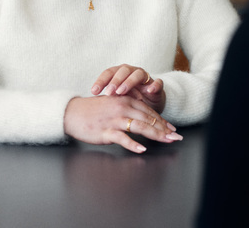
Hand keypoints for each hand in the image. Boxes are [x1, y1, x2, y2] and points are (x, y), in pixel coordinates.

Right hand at [64, 95, 181, 153]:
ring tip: (166, 140)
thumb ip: (128, 109)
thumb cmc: (93, 110)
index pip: (148, 111)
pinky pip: (122, 138)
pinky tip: (142, 149)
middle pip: (147, 119)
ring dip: (155, 134)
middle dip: (164, 129)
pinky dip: (133, 144)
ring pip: (139, 127)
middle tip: (176, 137)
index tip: (172, 129)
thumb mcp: (113, 104)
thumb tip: (143, 118)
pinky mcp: (106, 131)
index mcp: (125, 100)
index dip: (162, 121)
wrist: (72, 113)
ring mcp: (114, 120)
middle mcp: (122, 108)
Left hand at [91, 64, 165, 113]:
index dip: (101, 81)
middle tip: (108, 92)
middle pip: (123, 71)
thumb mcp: (118, 98)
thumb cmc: (130, 100)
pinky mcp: (157, 85)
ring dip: (129, 82)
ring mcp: (145, 77)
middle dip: (115, 81)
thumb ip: (108, 97)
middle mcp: (132, 72)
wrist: (150, 104)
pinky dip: (154, 85)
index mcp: (120, 73)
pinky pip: (158, 82)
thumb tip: (90, 102)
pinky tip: (149, 91)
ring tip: (122, 92)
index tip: (93, 91)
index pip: (109, 73)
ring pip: (138, 74)